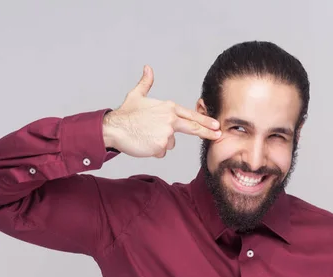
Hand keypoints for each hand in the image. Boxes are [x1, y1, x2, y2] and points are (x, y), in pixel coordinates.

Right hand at [103, 65, 220, 157]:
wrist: (114, 128)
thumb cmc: (125, 114)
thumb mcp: (137, 95)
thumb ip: (146, 83)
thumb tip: (148, 68)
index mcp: (168, 107)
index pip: (190, 115)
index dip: (204, 120)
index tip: (215, 125)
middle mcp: (170, 119)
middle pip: (193, 127)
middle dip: (207, 132)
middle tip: (218, 135)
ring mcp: (166, 133)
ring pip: (170, 143)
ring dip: (160, 142)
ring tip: (146, 135)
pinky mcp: (160, 146)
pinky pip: (161, 152)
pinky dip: (153, 150)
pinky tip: (144, 142)